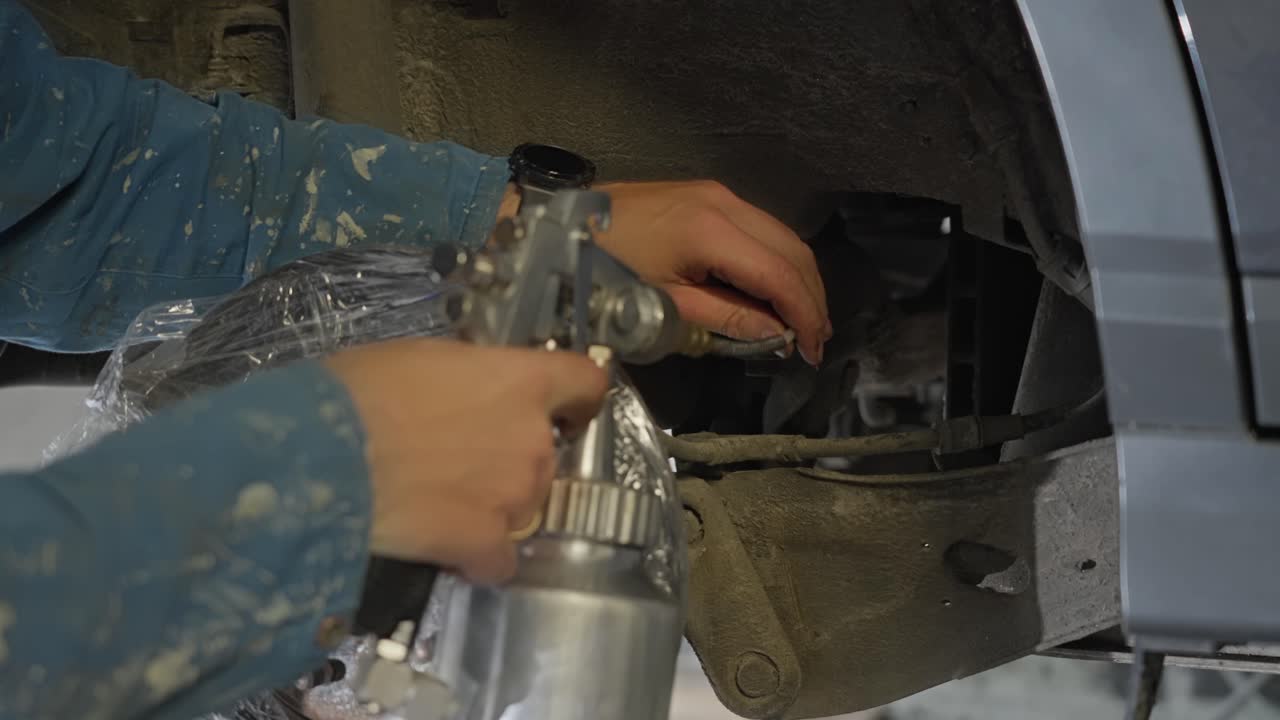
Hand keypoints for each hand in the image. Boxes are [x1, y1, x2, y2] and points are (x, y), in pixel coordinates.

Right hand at [326, 339, 607, 583]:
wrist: (319, 453)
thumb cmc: (359, 391)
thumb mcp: (423, 360)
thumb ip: (469, 379)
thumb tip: (468, 394)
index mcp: (521, 381)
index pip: (585, 385)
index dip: (578, 401)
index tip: (567, 413)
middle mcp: (533, 438)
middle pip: (546, 454)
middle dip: (512, 460)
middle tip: (460, 462)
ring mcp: (515, 495)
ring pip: (524, 506)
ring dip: (494, 507)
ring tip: (439, 503)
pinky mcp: (486, 544)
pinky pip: (500, 559)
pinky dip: (478, 558)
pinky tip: (446, 550)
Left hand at [597, 181, 831, 363]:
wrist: (562, 226)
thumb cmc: (606, 272)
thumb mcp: (666, 307)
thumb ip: (728, 319)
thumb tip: (778, 334)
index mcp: (712, 230)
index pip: (780, 273)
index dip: (805, 313)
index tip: (813, 350)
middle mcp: (724, 202)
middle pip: (791, 248)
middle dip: (811, 296)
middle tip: (815, 339)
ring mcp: (716, 193)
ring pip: (780, 235)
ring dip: (796, 278)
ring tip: (801, 320)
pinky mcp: (706, 195)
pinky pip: (758, 228)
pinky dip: (774, 261)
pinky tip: (772, 290)